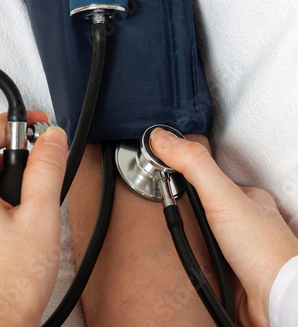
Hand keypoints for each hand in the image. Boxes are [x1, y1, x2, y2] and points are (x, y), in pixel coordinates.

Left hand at [0, 111, 67, 326]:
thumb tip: (52, 139)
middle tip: (40, 165)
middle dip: (11, 156)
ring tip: (31, 204)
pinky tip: (14, 226)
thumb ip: (48, 168)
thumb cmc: (9, 286)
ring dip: (3, 183)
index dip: (10, 123)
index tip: (33, 124)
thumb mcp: (41, 214)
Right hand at [150, 128, 297, 326]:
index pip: (210, 175)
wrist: (275, 300)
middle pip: (205, 206)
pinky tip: (186, 259)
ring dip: (187, 235)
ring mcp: (237, 248)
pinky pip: (203, 260)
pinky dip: (192, 259)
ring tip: (171, 232)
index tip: (162, 169)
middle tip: (165, 204)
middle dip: (184, 208)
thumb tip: (162, 138)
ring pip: (203, 234)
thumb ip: (193, 164)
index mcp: (247, 197)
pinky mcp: (229, 273)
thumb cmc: (263, 249)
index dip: (185, 172)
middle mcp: (244, 222)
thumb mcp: (221, 194)